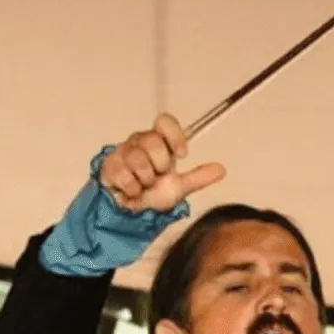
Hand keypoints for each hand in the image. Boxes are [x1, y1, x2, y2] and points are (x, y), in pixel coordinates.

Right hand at [97, 113, 227, 216]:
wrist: (130, 212)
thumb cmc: (152, 194)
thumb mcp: (179, 188)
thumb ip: (198, 177)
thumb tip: (222, 169)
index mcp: (158, 141)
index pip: (164, 121)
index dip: (174, 135)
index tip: (181, 154)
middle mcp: (140, 141)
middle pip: (153, 141)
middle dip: (159, 165)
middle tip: (157, 176)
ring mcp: (123, 151)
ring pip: (138, 157)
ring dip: (145, 179)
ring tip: (144, 185)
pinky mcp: (110, 165)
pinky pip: (124, 173)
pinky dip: (132, 188)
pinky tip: (132, 191)